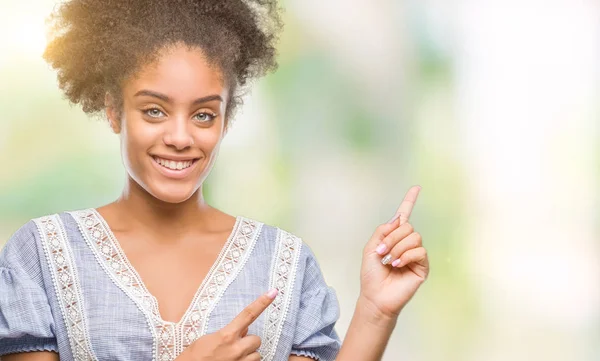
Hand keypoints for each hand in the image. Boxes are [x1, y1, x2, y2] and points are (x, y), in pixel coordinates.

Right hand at [178, 288, 277, 360]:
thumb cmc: (194, 357)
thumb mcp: (208, 339)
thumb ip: (228, 333)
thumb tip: (243, 329)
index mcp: (227, 335)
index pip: (248, 314)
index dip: (262, 302)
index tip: (273, 292)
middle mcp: (236, 349)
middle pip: (256, 339)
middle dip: (249, 341)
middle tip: (236, 346)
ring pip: (256, 355)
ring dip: (248, 355)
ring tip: (233, 357)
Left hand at [359, 185, 428, 319]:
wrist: (375, 296)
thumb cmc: (371, 275)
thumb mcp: (370, 248)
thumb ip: (383, 231)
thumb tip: (399, 219)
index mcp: (394, 237)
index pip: (404, 216)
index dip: (409, 201)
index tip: (416, 188)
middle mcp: (406, 244)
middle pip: (407, 227)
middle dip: (392, 238)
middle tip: (382, 252)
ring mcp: (415, 254)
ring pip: (414, 237)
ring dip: (398, 248)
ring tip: (389, 261)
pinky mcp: (422, 266)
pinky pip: (420, 251)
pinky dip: (406, 256)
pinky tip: (398, 265)